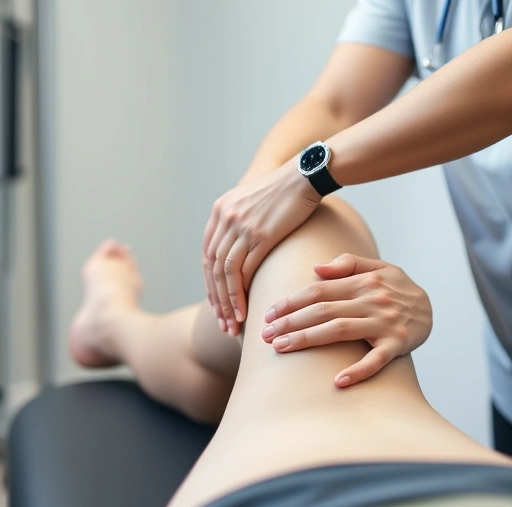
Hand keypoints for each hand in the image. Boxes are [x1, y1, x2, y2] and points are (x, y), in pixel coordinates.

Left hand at [204, 161, 320, 336]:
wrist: (304, 176)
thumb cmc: (284, 194)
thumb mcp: (251, 203)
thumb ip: (238, 225)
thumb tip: (236, 253)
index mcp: (220, 212)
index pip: (207, 257)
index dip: (210, 286)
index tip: (217, 308)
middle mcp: (225, 219)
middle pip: (212, 268)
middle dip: (216, 300)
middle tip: (223, 325)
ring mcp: (241, 226)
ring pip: (225, 273)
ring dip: (228, 302)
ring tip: (234, 324)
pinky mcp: (261, 234)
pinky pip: (244, 270)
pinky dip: (242, 293)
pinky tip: (246, 310)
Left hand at [261, 254, 431, 386]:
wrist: (433, 308)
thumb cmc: (397, 289)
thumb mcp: (378, 267)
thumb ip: (348, 264)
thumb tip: (315, 268)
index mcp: (363, 282)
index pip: (319, 290)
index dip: (291, 302)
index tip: (268, 314)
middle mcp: (372, 300)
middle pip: (323, 310)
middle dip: (290, 322)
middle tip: (265, 335)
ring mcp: (385, 323)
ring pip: (340, 331)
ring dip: (308, 339)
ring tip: (281, 348)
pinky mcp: (398, 345)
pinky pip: (376, 360)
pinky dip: (358, 371)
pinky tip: (338, 382)